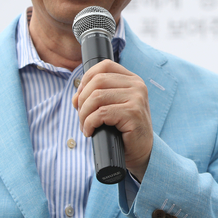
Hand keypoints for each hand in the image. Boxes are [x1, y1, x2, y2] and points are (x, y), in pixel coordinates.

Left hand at [72, 59, 152, 180]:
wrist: (141, 151)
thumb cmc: (124, 129)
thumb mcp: (110, 107)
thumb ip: (95, 96)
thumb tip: (76, 97)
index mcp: (132, 79)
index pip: (104, 65)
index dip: (86, 78)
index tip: (80, 97)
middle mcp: (137, 85)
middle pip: (97, 81)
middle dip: (82, 100)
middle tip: (81, 117)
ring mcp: (136, 98)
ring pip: (97, 97)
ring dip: (84, 114)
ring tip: (85, 126)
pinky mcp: (133, 113)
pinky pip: (101, 113)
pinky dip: (89, 123)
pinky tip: (90, 131)